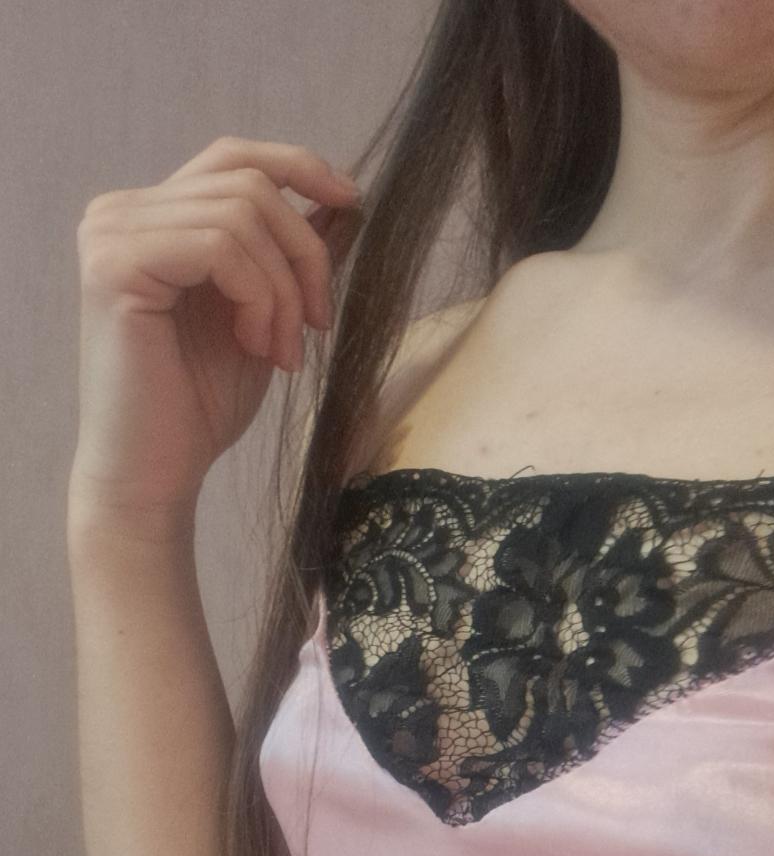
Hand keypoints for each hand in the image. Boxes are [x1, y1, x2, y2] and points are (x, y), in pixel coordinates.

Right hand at [70, 134, 360, 529]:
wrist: (156, 471)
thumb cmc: (201, 405)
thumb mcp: (265, 317)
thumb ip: (289, 256)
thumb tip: (342, 201)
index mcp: (154, 217)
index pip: (234, 158)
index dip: (299, 167)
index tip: (354, 200)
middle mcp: (122, 212)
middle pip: (249, 184)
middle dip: (305, 254)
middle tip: (317, 326)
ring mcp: (113, 233)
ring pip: (242, 216)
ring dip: (284, 290)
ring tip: (281, 352)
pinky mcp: (115, 264)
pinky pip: (221, 247)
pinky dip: (258, 297)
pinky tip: (254, 346)